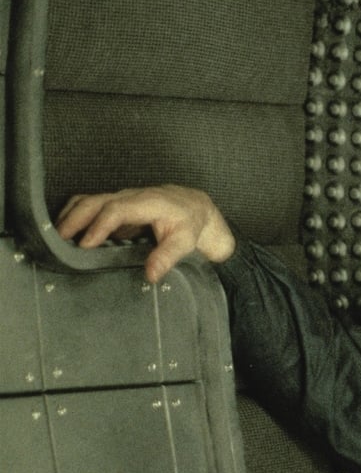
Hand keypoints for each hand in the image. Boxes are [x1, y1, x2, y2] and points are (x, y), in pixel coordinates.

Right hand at [55, 185, 236, 282]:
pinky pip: (89, 206)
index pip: (117, 209)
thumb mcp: (185, 241)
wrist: (193, 207)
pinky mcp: (114, 205)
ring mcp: (120, 199)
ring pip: (88, 200)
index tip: (85, 245)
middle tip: (59, 242)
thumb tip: (151, 275)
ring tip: (55, 238)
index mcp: (148, 203)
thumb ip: (168, 256)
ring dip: (69, 216)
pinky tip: (65, 233)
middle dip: (75, 219)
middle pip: (95, 201)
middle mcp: (130, 197)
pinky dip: (74, 216)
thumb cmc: (189, 223)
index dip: (99, 226)